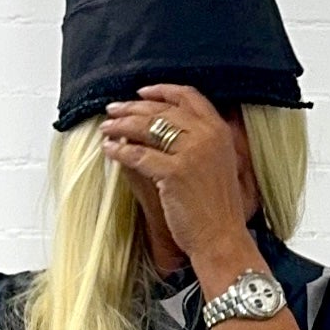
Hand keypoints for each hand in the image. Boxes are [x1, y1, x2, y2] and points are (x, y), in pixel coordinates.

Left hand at [101, 84, 251, 270]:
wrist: (222, 238)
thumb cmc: (219, 208)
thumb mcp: (223, 164)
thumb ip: (207, 142)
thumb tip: (178, 126)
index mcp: (219, 131)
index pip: (189, 97)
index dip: (162, 91)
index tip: (141, 92)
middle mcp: (207, 136)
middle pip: (163, 111)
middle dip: (133, 108)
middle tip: (113, 109)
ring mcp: (192, 153)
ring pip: (148, 128)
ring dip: (122, 125)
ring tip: (106, 128)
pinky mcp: (174, 173)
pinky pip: (139, 155)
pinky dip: (120, 151)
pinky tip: (109, 150)